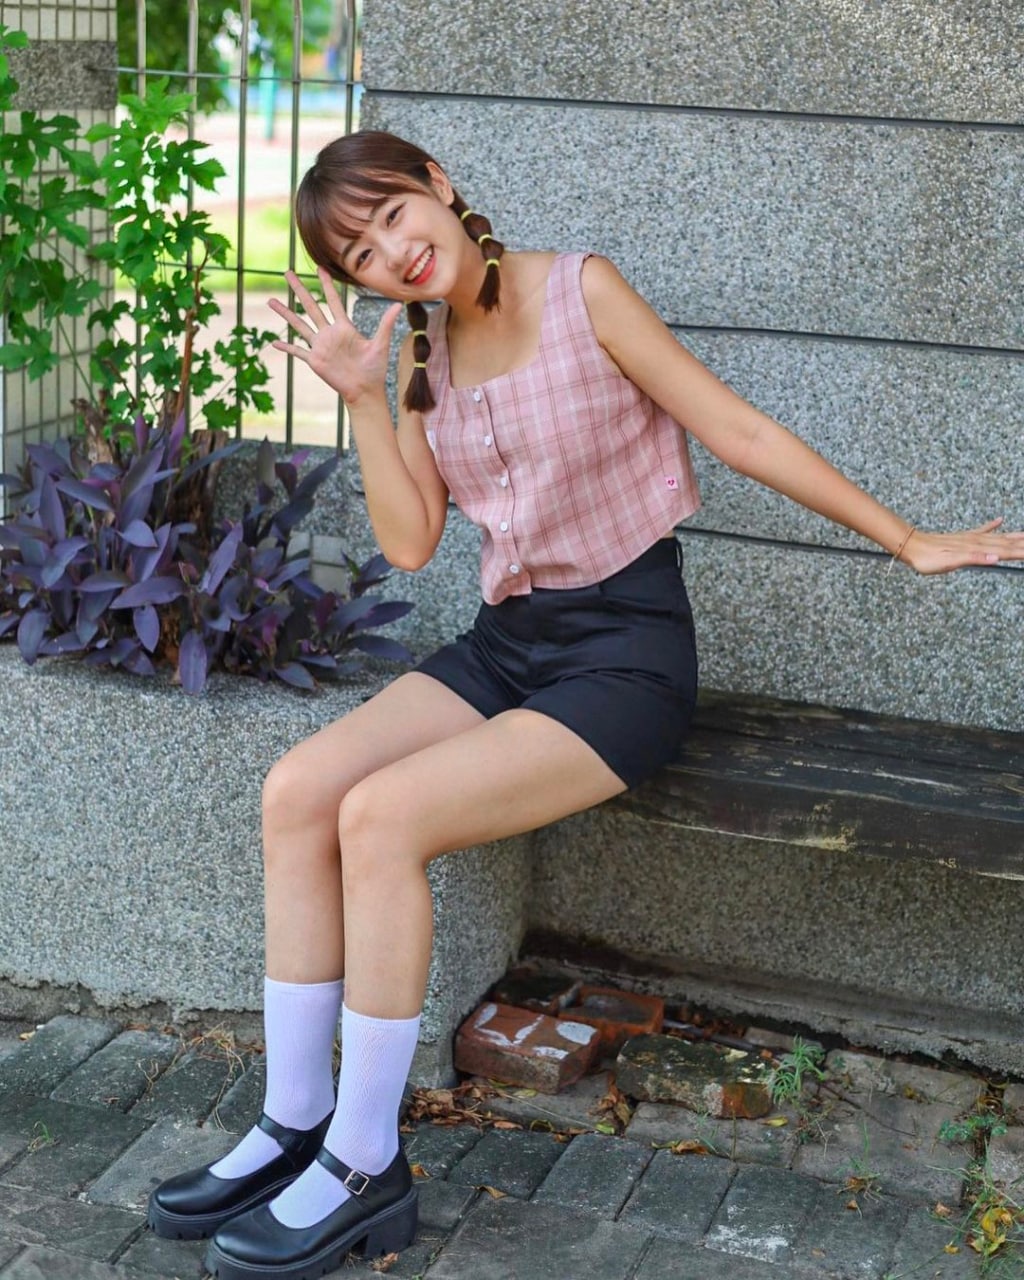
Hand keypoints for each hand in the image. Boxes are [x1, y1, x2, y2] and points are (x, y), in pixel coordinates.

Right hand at [267, 268, 401, 404]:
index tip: (320, 268)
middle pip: (310, 306)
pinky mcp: (315, 360)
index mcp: (344, 327)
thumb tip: (400, 305)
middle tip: (288, 273)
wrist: (365, 390)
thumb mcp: (381, 344)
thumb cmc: (375, 369)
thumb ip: (386, 324)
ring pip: (299, 325)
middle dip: (299, 289)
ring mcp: (320, 346)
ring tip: (271, 301)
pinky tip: (273, 342)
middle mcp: (329, 334)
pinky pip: (297, 351)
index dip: (326, 284)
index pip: (332, 300)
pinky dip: (286, 347)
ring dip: (285, 313)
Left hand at [902, 519, 1023, 573]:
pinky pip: (982, 530)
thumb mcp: (951, 562)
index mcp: (976, 548)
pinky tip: (1000, 520)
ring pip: (998, 537)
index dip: (1021, 552)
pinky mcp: (962, 538)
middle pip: (1005, 543)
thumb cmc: (928, 558)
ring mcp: (969, 538)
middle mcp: (976, 541)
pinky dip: (992, 525)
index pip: (1005, 551)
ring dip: (1013, 536)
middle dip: (1022, 544)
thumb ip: (975, 559)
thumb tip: (997, 557)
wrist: (911, 546)